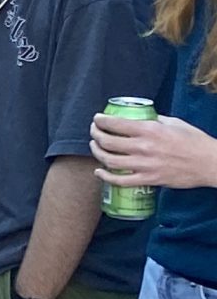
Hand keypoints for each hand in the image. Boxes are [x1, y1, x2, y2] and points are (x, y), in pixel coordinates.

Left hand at [94, 114, 216, 190]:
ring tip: (95, 147)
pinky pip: (121, 180)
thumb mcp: (174, 123)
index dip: (100, 120)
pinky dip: (105, 176)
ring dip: (97, 153)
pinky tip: (99, 171)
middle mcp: (143, 147)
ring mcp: (145, 165)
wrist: (210, 163)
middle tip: (94, 132)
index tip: (97, 119)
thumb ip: (155, 120)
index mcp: (150, 130)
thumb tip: (140, 118)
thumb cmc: (194, 141)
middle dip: (95, 134)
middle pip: (107, 141)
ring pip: (109, 160)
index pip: (116, 123)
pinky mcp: (149, 179)